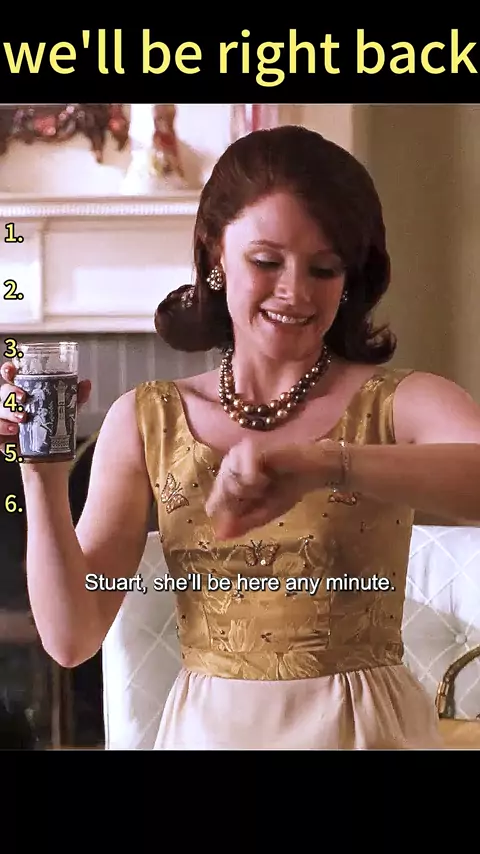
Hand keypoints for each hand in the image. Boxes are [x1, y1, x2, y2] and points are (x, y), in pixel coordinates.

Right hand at [0, 361, 91, 457]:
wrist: (51, 458)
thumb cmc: (55, 430)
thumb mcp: (67, 412)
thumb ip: (75, 397)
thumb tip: (86, 384)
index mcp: (25, 393)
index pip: (12, 377)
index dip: (8, 370)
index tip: (11, 369)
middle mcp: (12, 405)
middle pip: (4, 391)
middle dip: (11, 392)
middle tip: (23, 399)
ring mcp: (5, 420)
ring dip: (8, 412)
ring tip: (22, 418)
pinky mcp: (2, 436)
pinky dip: (3, 427)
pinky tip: (14, 430)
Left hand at [205, 436, 340, 538]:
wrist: (315, 470)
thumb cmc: (289, 488)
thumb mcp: (266, 512)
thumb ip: (243, 523)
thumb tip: (219, 537)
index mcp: (230, 479)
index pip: (214, 502)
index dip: (229, 513)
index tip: (250, 511)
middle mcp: (230, 463)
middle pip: (219, 493)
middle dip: (241, 501)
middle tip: (261, 494)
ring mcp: (239, 453)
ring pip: (227, 481)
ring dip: (248, 490)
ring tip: (265, 484)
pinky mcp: (252, 447)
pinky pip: (241, 471)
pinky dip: (253, 479)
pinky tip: (265, 478)